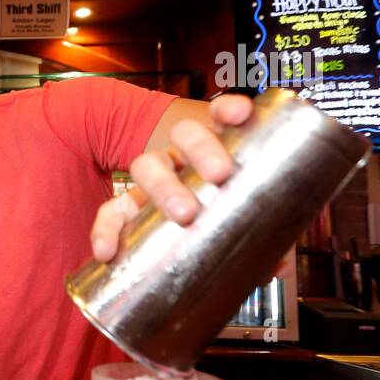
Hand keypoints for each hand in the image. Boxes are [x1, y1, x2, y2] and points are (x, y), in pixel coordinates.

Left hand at [90, 93, 252, 262]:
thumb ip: (239, 258)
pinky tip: (241, 114)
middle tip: (187, 213)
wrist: (242, 168)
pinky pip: (219, 110)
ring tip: (221, 172)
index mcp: (150, 199)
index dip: (106, 230)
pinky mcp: (220, 122)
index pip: (117, 211)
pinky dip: (228, 109)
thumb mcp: (222, 241)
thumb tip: (274, 270)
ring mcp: (191, 144)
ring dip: (198, 150)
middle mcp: (166, 168)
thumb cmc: (224, 215)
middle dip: (163, 190)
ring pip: (183, 136)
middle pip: (149, 168)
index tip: (105, 254)